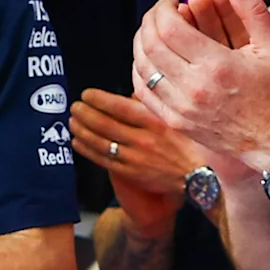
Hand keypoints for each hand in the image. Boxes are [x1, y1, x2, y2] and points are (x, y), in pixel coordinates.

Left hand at [70, 88, 201, 211]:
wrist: (197, 176)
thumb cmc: (187, 143)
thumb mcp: (174, 119)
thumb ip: (152, 107)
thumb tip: (130, 93)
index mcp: (154, 122)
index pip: (121, 107)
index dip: (100, 100)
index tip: (86, 94)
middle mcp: (143, 139)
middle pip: (106, 124)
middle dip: (86, 114)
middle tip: (74, 106)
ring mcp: (136, 158)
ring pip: (101, 142)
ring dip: (83, 130)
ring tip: (72, 121)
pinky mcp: (131, 173)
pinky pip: (104, 160)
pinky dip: (87, 150)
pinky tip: (77, 142)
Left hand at [136, 0, 269, 171]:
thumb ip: (253, 10)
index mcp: (217, 65)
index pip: (169, 28)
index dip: (163, 9)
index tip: (171, 1)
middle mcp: (194, 87)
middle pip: (151, 44)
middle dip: (150, 20)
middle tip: (159, 12)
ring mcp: (182, 108)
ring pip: (143, 68)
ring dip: (141, 43)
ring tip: (152, 30)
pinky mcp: (176, 122)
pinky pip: (144, 92)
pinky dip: (140, 70)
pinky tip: (149, 58)